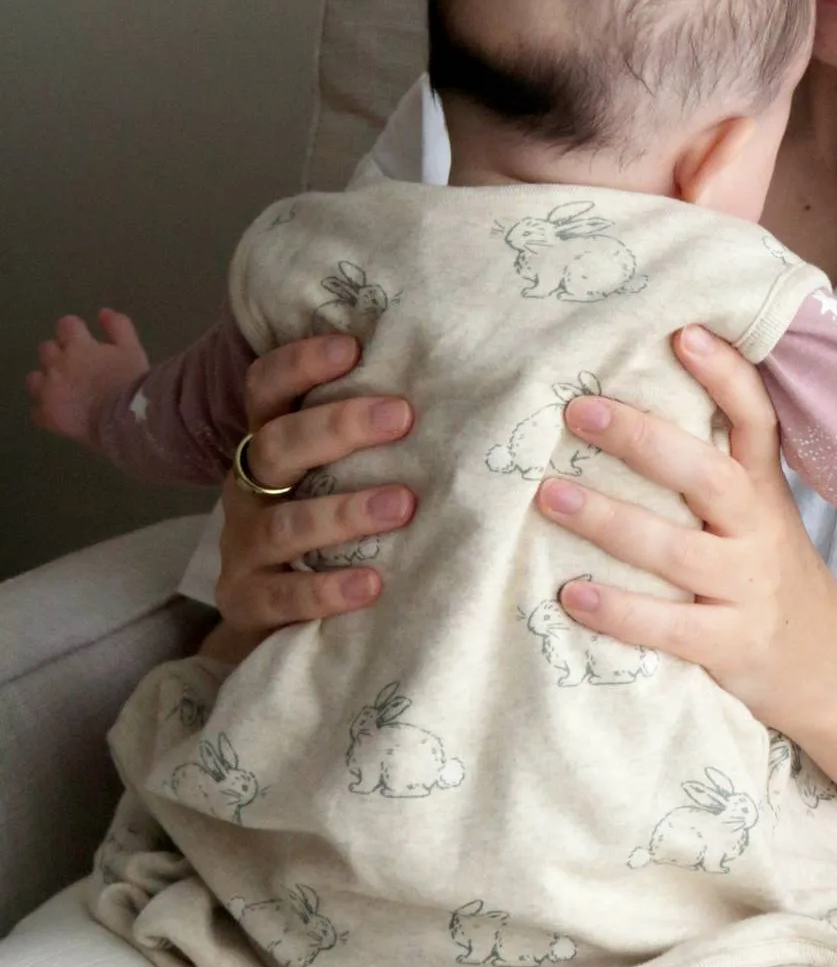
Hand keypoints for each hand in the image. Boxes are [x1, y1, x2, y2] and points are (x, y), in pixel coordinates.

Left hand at [26, 309, 148, 448]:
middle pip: (46, 349)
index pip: (66, 325)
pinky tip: (63, 414)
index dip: (75, 331)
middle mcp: (57, 364)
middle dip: (59, 354)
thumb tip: (102, 312)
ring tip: (65, 391)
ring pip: (34, 378)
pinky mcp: (46, 415)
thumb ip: (119, 327)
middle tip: (78, 368)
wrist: (128, 421)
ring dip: (46, 380)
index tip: (85, 339)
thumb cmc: (133, 383)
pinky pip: (37, 411)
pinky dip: (48, 410)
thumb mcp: (133, 349)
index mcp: (78, 345)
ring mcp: (48, 390)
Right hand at [213, 332, 415, 649]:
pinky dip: (325, 590)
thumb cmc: (328, 531)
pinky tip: (371, 585)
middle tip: (402, 416)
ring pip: (284, 524)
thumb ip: (376, 439)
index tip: (352, 347)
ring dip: (343, 512)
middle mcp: (250, 489)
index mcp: (271, 446)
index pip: (266, 389)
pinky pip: (281, 595)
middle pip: (278, 445)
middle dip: (338, 426)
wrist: (272, 620)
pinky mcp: (246, 602)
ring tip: (403, 505)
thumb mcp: (337, 477)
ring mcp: (244, 547)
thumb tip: (461, 387)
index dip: (299, 363)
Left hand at [534, 325, 836, 731]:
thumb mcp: (758, 514)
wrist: (828, 665)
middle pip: (707, 476)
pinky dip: (619, 611)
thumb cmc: (767, 574)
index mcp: (763, 491)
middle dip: (642, 440)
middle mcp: (758, 531)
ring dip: (610, 521)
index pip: (755, 421)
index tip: (684, 333)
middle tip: (579, 411)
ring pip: (676, 552)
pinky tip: (572, 594)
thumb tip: (623, 410)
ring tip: (549, 495)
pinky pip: (669, 627)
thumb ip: (709, 470)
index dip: (726, 376)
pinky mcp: (730, 644)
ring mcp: (746, 588)